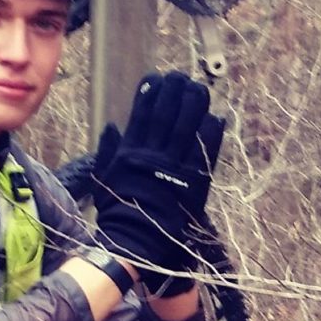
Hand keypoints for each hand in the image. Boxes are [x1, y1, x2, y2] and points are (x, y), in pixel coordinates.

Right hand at [89, 72, 225, 292]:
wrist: (135, 243)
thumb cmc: (118, 213)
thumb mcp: (104, 179)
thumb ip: (108, 150)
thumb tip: (112, 126)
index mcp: (131, 153)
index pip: (142, 114)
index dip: (150, 92)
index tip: (156, 78)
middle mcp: (153, 155)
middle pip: (167, 113)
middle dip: (174, 91)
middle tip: (181, 77)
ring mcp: (174, 167)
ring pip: (187, 126)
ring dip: (195, 104)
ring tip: (199, 88)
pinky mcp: (193, 183)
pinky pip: (205, 151)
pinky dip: (211, 133)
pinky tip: (216, 118)